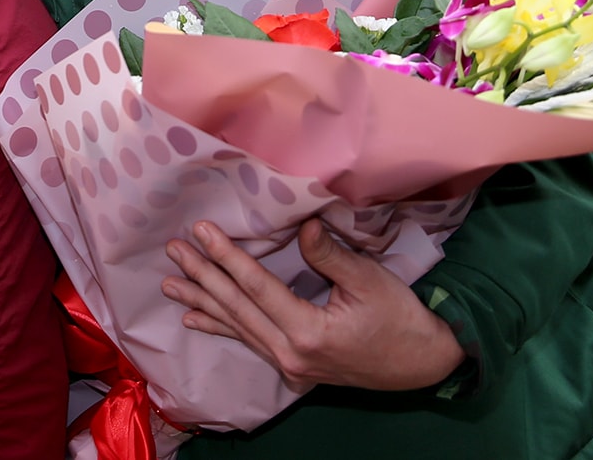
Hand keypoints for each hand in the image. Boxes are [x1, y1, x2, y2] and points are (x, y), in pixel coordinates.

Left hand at [162, 218, 465, 392]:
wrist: (422, 363)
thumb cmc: (399, 318)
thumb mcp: (368, 280)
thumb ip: (329, 255)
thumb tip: (301, 226)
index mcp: (306, 332)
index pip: (255, 287)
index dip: (226, 256)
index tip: (201, 231)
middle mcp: (289, 353)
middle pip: (237, 309)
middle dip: (202, 277)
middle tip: (172, 251)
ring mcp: (289, 365)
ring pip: (237, 328)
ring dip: (202, 303)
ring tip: (170, 285)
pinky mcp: (293, 366)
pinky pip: (249, 342)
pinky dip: (220, 328)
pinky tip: (195, 321)